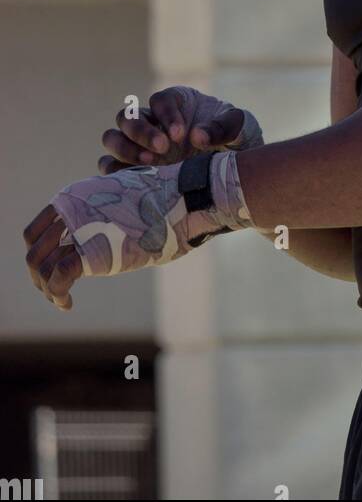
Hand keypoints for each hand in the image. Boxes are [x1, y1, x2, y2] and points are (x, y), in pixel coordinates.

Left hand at [24, 151, 251, 308]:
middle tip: (54, 290)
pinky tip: (67, 304)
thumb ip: (109, 214)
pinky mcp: (90, 251)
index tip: (53, 268)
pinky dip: (57, 295)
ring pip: (41, 265)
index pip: (37, 229)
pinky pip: (58, 278)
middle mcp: (71, 209)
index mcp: (77, 196)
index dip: (41, 252)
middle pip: (36, 249)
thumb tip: (113, 231)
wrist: (185, 198)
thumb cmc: (166, 201)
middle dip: (40, 274)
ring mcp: (78, 228)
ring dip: (47, 288)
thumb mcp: (129, 201)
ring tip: (60, 300)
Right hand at [98, 86, 261, 173]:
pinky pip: (110, 165)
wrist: (232, 171)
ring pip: (112, 138)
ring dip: (125, 149)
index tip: (181, 134)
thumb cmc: (236, 139)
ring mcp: (140, 145)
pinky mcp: (134, 169)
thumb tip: (197, 136)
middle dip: (141, 132)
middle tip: (164, 149)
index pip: (159, 100)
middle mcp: (152, 121)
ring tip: (150, 164)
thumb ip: (223, 127)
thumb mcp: (240, 127)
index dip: (166, 115)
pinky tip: (133, 181)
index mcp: (176, 103)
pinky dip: (115, 172)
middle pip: (127, 116)